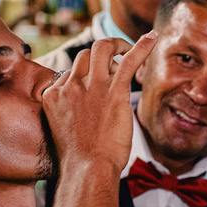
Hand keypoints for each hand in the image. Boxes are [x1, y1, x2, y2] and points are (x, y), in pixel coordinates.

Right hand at [41, 32, 155, 174]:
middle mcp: (70, 86)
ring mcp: (91, 86)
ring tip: (128, 50)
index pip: (71, 73)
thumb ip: (72, 113)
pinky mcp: (113, 91)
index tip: (99, 88)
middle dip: (101, 55)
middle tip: (115, 61)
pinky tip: (152, 37)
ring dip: (117, 46)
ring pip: (101, 48)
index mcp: (54, 95)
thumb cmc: (80, 160)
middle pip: (84, 55)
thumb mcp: (65, 131)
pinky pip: (129, 60)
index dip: (87, 77)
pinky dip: (142, 46)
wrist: (87, 170)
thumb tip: (91, 107)